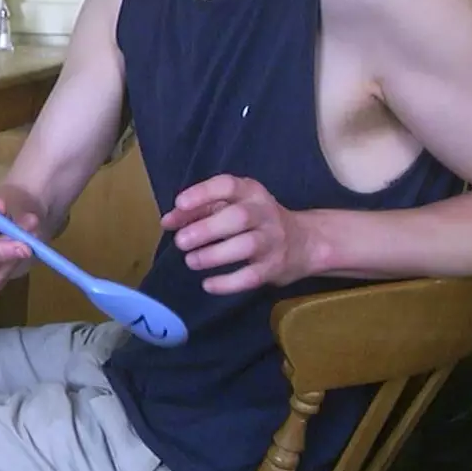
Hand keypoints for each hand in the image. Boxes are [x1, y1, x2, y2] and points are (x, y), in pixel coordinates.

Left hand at [164, 175, 314, 293]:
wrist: (304, 242)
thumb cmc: (254, 221)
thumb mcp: (230, 207)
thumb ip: (197, 211)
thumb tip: (167, 222)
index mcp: (250, 192)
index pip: (228, 185)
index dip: (202, 193)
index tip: (180, 204)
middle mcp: (264, 213)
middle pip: (238, 217)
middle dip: (206, 229)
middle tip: (181, 242)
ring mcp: (272, 241)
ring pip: (246, 246)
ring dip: (213, 255)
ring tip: (191, 261)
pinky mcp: (275, 267)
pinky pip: (251, 276)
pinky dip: (227, 283)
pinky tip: (208, 284)